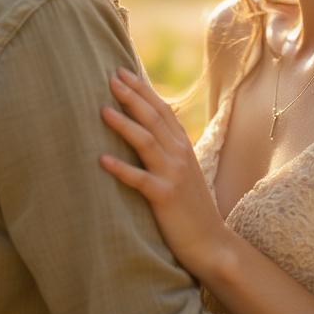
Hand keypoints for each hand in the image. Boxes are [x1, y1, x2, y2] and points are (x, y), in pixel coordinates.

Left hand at [99, 68, 230, 275]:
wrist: (210, 242)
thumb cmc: (190, 207)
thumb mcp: (182, 171)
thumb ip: (168, 150)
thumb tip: (146, 130)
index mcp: (183, 147)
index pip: (162, 110)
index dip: (142, 90)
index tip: (123, 72)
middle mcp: (180, 155)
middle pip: (153, 119)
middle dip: (132, 96)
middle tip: (110, 78)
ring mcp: (173, 175)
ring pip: (146, 142)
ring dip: (124, 125)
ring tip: (102, 110)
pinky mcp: (165, 197)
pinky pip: (140, 180)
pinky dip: (121, 169)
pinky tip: (102, 160)